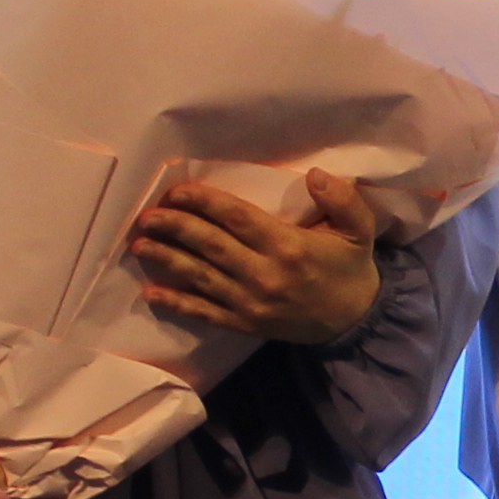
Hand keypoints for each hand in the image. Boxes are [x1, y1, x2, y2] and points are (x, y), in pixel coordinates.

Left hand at [128, 163, 382, 347]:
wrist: (354, 322)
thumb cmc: (350, 269)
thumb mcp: (360, 230)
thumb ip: (343, 200)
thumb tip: (315, 174)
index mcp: (287, 246)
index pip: (236, 218)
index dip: (204, 203)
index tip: (177, 191)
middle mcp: (263, 274)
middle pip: (210, 245)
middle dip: (175, 227)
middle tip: (147, 216)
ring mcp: (250, 302)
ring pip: (200, 276)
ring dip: (166, 260)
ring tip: (139, 245)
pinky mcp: (244, 324)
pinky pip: (204, 312)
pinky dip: (176, 303)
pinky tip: (151, 293)